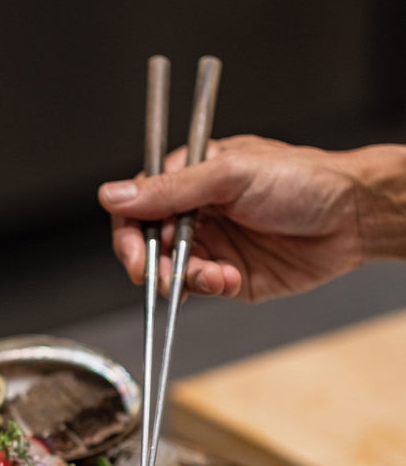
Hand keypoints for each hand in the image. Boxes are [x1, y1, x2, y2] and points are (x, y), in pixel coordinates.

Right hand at [98, 136, 404, 302]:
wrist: (352, 218)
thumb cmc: (303, 180)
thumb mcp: (230, 176)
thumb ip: (170, 189)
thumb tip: (113, 195)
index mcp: (190, 177)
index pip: (138, 204)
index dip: (130, 230)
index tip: (135, 250)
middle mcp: (195, 212)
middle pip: (146, 243)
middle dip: (149, 262)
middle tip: (156, 274)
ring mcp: (210, 245)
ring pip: (169, 271)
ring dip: (183, 278)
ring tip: (213, 274)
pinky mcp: (227, 276)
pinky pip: (199, 289)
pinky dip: (207, 289)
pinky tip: (229, 279)